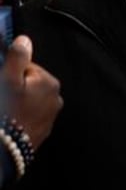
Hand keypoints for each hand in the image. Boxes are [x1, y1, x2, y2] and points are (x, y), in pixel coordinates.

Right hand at [4, 35, 62, 149]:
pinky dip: (18, 116)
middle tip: (3, 98)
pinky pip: (27, 115)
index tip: (3, 82)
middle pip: (28, 84)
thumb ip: (18, 57)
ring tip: (5, 111)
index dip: (10, 73)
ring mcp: (50, 116)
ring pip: (27, 100)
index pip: (27, 67)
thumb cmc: (6, 111)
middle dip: (13, 88)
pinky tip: (9, 122)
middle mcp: (56, 98)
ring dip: (15, 102)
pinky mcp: (42, 130)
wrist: (5, 149)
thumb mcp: (8, 79)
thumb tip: (25, 39)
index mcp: (50, 82)